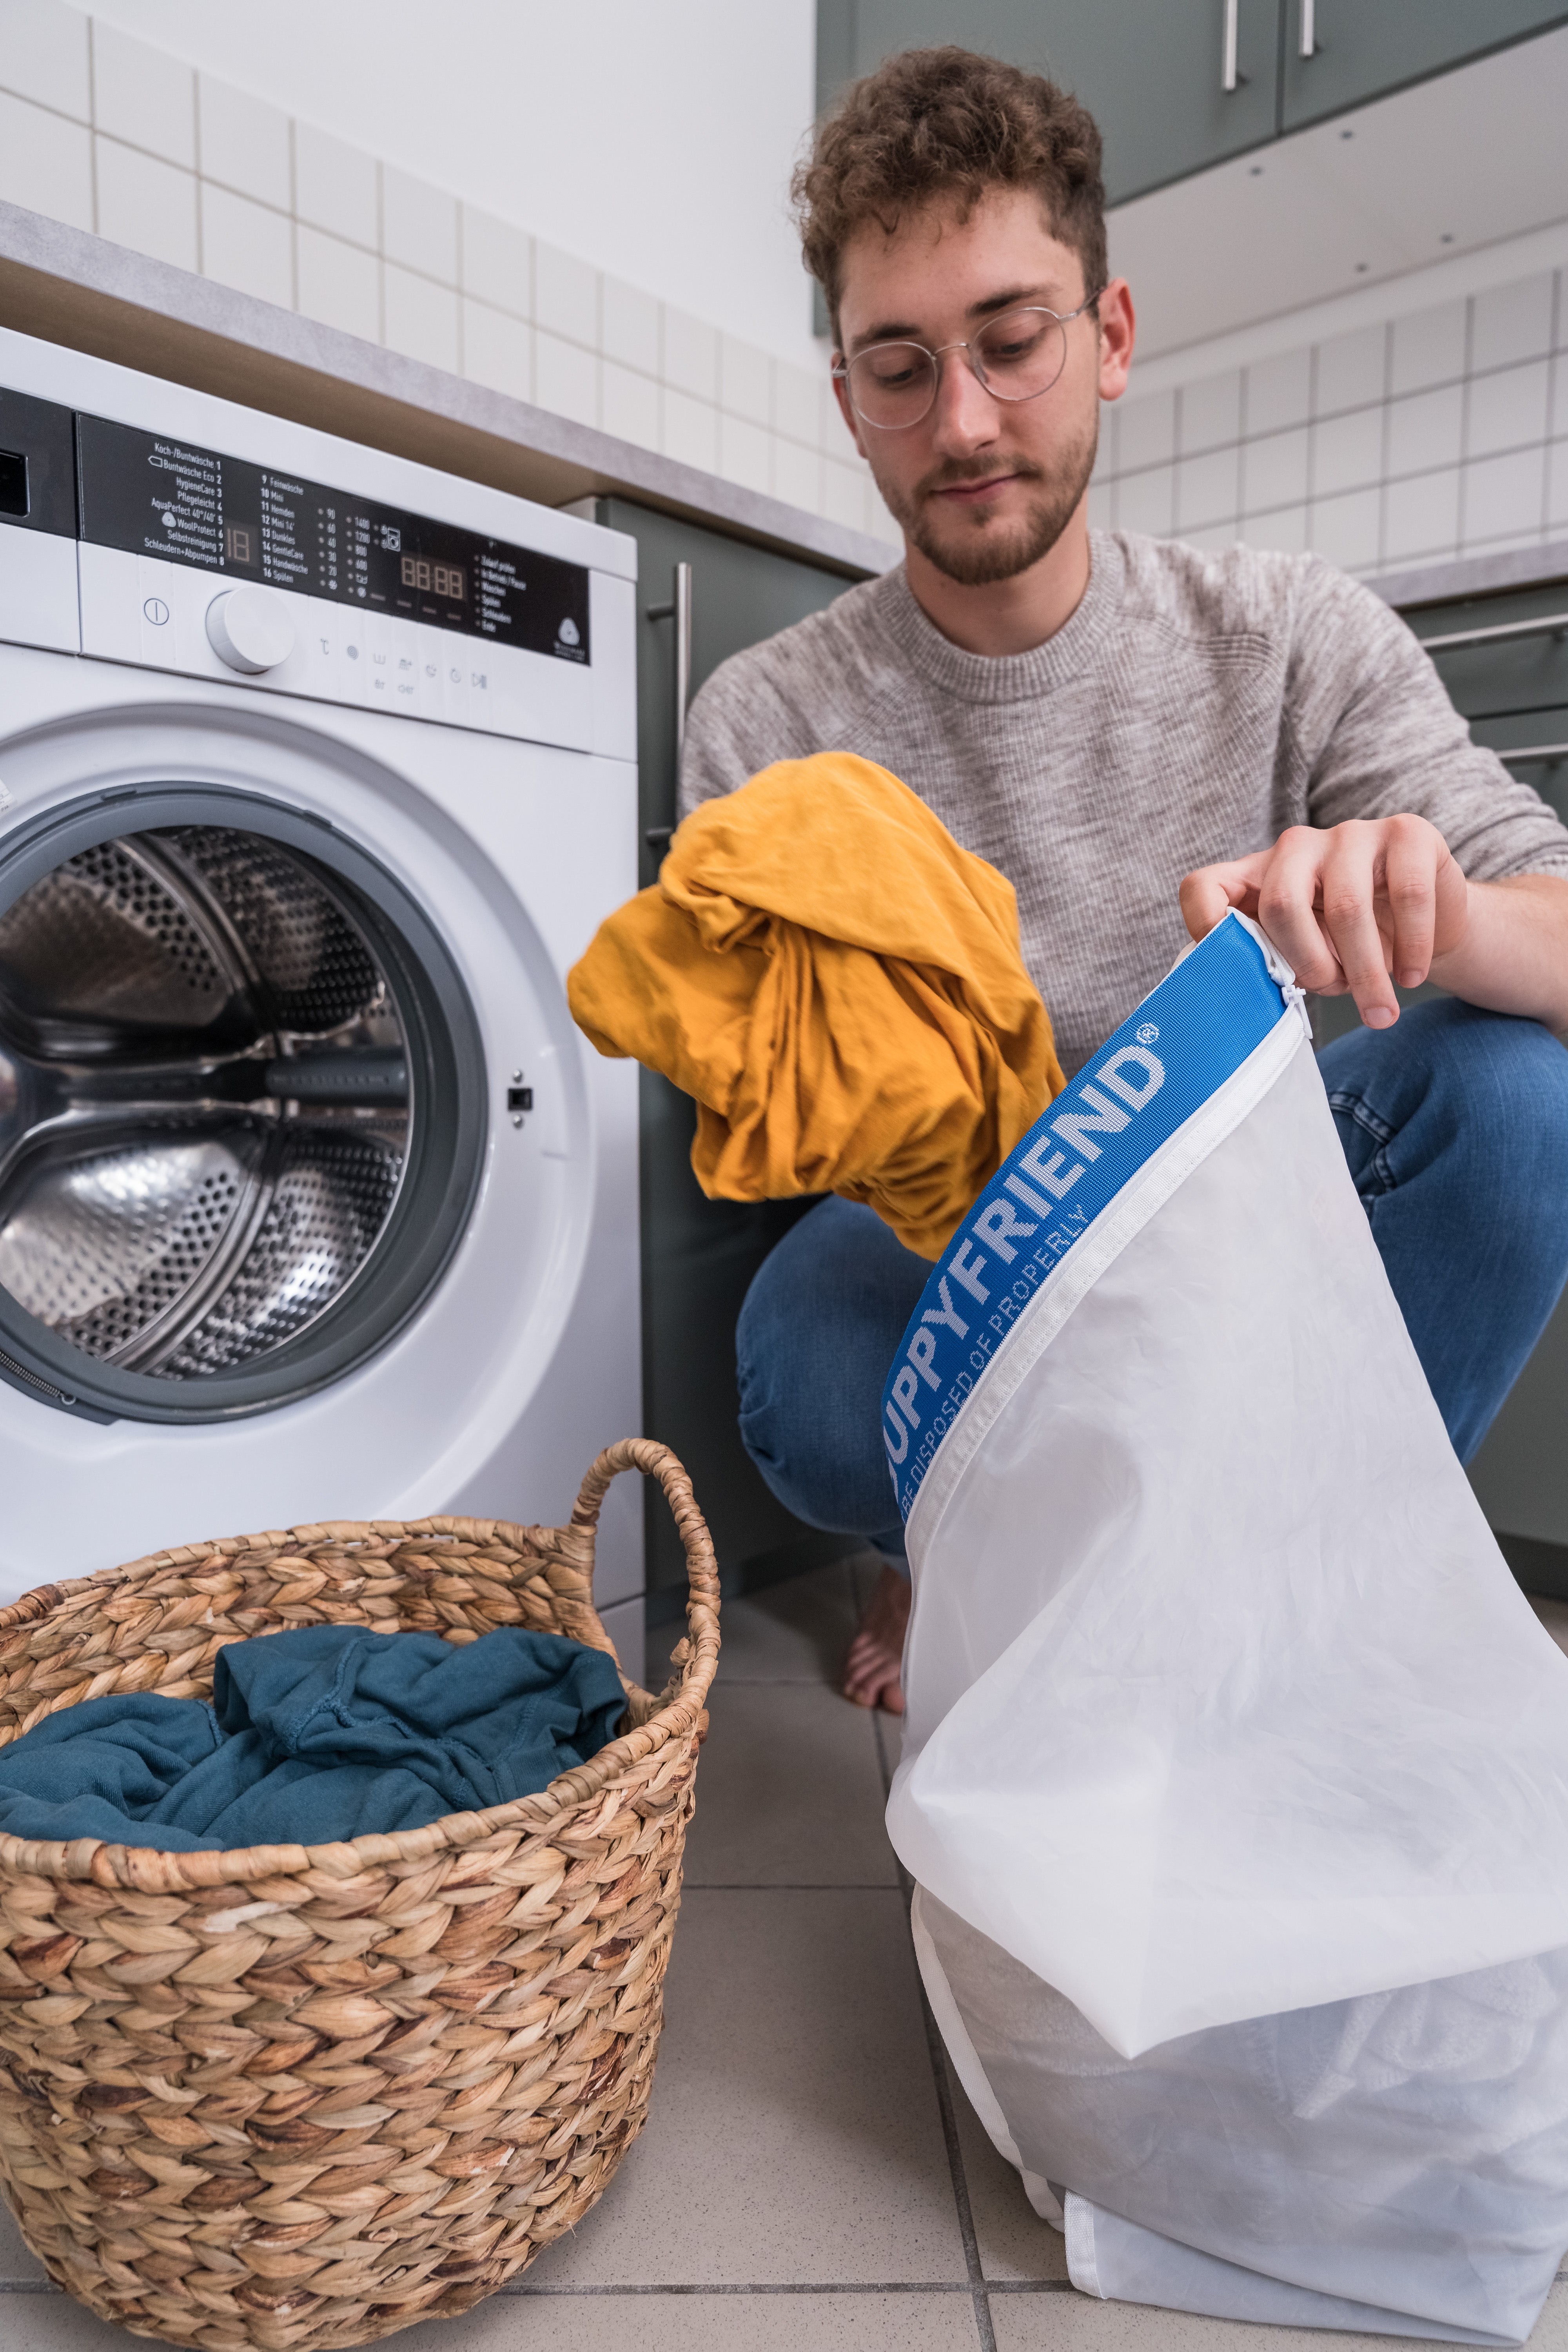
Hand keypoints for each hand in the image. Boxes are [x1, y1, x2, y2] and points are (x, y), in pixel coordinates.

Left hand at [1179, 816, 1468, 1027]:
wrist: (1428, 924)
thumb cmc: (1354, 946)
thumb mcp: (1307, 956)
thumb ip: (1276, 964)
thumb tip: (1255, 999)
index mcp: (1257, 876)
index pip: (1204, 887)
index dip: (1205, 926)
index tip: (1229, 970)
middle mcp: (1296, 847)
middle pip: (1282, 903)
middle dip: (1309, 963)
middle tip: (1334, 992)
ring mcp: (1351, 834)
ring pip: (1347, 906)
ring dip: (1365, 971)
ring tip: (1380, 1009)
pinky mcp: (1407, 832)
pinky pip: (1406, 895)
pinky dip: (1411, 948)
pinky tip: (1412, 976)